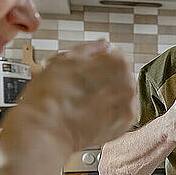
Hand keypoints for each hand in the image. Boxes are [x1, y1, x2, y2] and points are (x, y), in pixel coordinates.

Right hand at [7, 40, 135, 151]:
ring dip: (110, 95)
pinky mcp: (124, 124)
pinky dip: (111, 111)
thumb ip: (89, 48)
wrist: (46, 130)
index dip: (102, 61)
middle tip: (85, 87)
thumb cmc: (50, 97)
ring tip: (88, 101)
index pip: (119, 56)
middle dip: (107, 79)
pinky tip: (94, 112)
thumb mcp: (64, 59)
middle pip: (123, 75)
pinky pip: (123, 112)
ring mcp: (128, 106)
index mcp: (118, 64)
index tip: (90, 69)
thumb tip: (102, 45)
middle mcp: (128, 84)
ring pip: (123, 94)